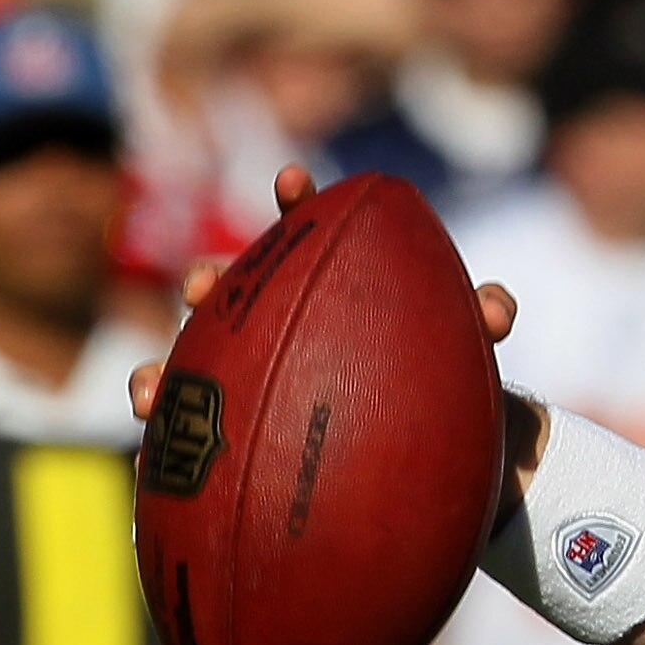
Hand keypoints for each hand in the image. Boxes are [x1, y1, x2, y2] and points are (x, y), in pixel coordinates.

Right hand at [130, 165, 523, 424]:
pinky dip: (163, 453)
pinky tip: (147, 464)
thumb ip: (481, 319)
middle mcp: (271, 322)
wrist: (424, 453)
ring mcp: (241, 376)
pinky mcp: (227, 434)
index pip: (304, 232)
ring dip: (160, 373)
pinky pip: (185, 443)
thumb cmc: (435, 379)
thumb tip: (497, 309)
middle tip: (202, 284)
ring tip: (149, 389)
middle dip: (207, 280)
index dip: (295, 202)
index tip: (292, 180)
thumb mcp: (463, 350)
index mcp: (325, 286)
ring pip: (186, 366)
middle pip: (226, 291)